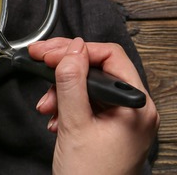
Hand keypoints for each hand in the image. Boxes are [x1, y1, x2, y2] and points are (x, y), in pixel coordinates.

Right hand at [28, 37, 159, 174]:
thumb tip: (72, 49)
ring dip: (62, 90)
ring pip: (90, 86)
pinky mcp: (112, 127)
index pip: (109, 56)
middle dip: (64, 69)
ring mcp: (124, 119)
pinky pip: (88, 103)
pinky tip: (55, 117)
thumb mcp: (74, 124)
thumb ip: (71, 82)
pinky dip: (67, 105)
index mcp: (136, 105)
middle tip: (39, 62)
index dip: (76, 50)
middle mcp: (135, 109)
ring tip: (46, 106)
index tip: (48, 53)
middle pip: (98, 68)